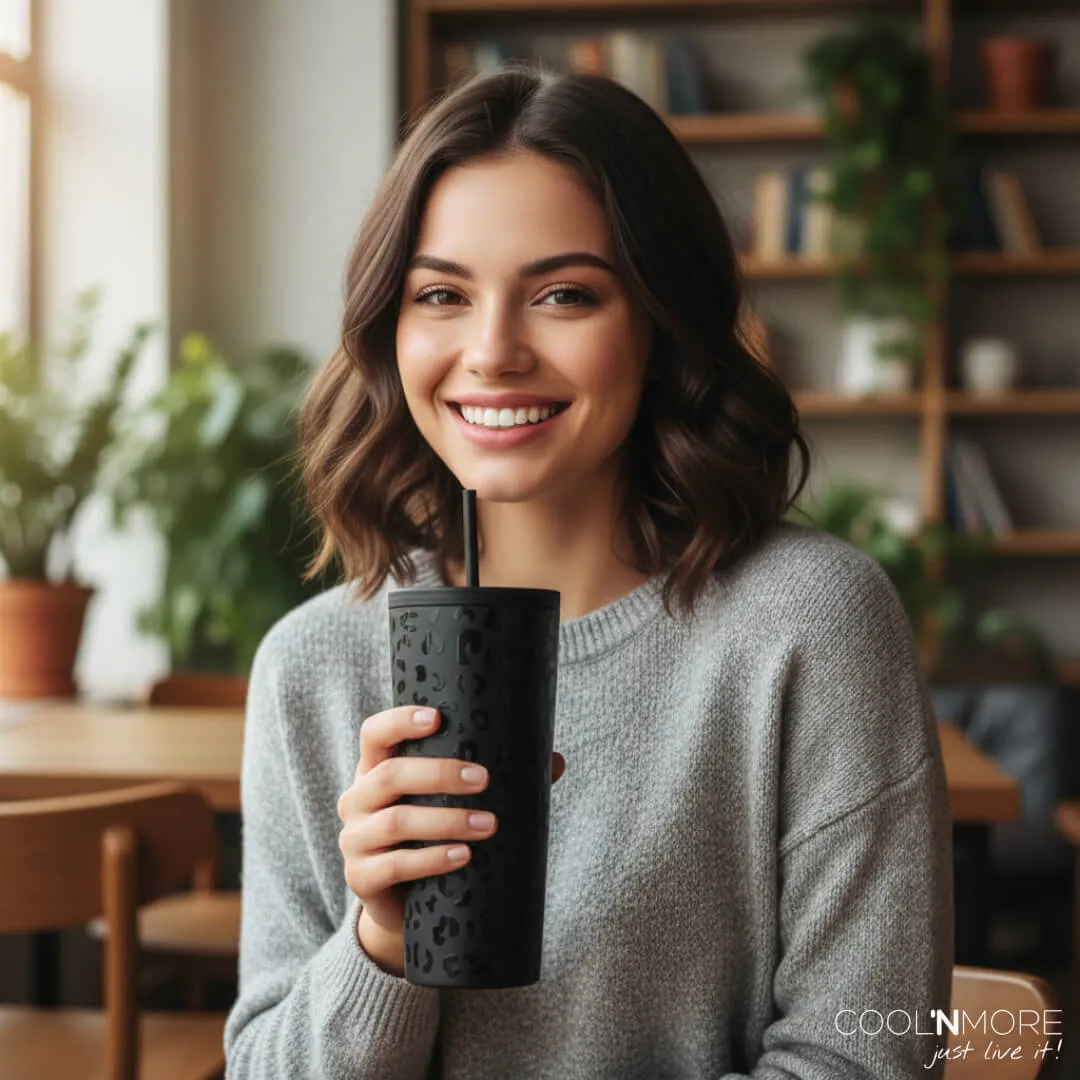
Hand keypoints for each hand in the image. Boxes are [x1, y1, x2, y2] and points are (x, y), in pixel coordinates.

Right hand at [337, 705, 564, 974]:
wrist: (405, 904)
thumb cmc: (433, 835)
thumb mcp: (452, 801)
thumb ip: (497, 779)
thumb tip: (555, 761)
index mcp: (376, 769)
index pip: (375, 733)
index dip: (399, 721)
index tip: (436, 717)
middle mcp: (357, 799)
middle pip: (389, 775)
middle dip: (439, 774)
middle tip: (483, 780)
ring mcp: (354, 839)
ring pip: (396, 821)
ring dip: (446, 820)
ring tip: (488, 824)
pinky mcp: (360, 878)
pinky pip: (394, 866)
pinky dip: (432, 859)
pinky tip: (462, 856)